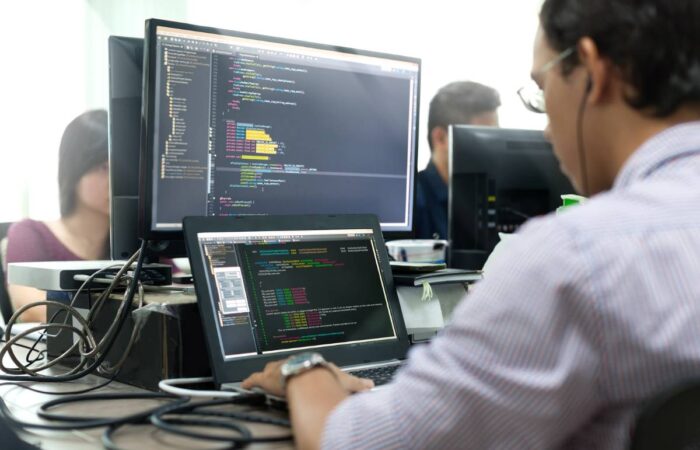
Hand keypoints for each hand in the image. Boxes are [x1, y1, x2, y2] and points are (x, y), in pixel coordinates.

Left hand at [241, 359, 373, 396]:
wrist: (307, 377)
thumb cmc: (323, 377)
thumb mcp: (344, 380)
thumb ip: (357, 383)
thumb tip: (371, 385)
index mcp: (309, 362)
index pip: (305, 363)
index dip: (303, 367)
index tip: (303, 369)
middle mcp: (293, 362)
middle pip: (286, 364)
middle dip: (284, 368)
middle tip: (282, 375)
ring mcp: (278, 369)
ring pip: (271, 369)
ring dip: (268, 374)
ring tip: (265, 379)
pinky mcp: (266, 378)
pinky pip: (255, 379)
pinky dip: (249, 382)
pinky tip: (245, 385)